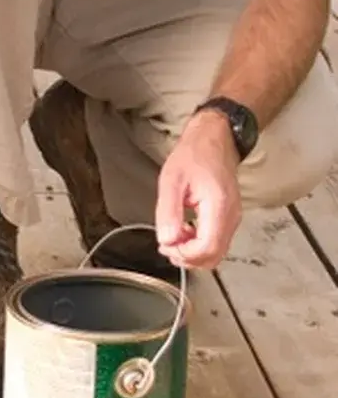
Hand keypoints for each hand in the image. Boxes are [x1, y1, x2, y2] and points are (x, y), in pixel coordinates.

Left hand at [155, 112, 241, 268]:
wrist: (214, 139)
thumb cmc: (194, 155)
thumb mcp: (171, 180)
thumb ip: (168, 212)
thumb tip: (167, 239)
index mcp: (219, 206)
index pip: (207, 248)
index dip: (184, 254)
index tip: (166, 245)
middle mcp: (231, 216)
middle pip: (213, 256)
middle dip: (187, 258)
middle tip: (166, 245)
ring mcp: (232, 218)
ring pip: (215, 253)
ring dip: (192, 253)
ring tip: (173, 238)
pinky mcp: (228, 218)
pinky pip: (216, 242)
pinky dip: (198, 245)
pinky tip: (184, 233)